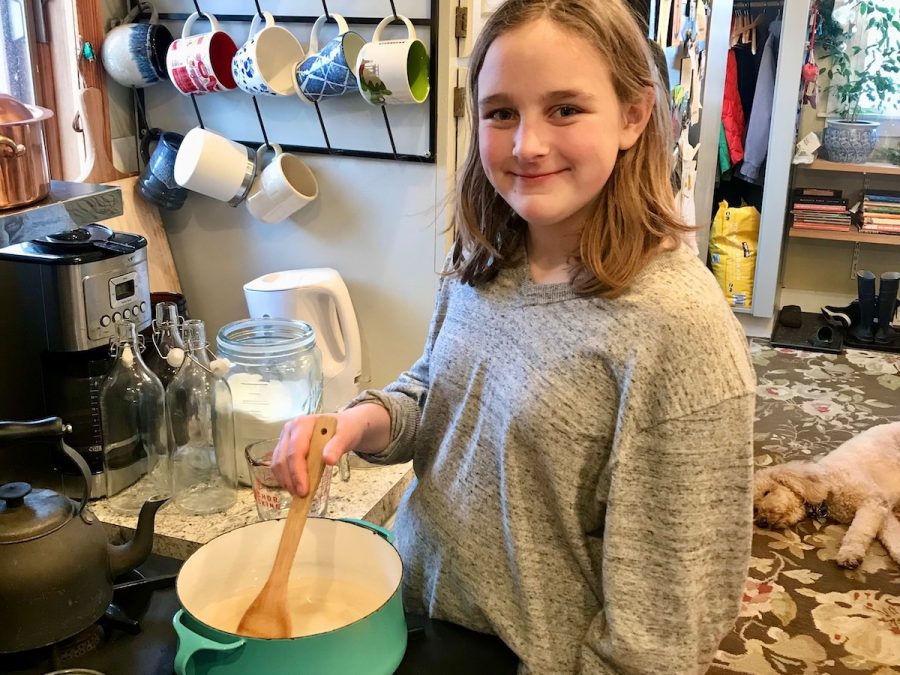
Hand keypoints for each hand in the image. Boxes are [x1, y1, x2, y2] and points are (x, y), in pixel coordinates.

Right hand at [271, 404, 389, 496]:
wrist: (344, 426)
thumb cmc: (345, 430)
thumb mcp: (347, 435)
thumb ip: (338, 446)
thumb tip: (328, 460)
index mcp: (303, 424)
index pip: (296, 451)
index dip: (298, 472)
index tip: (304, 491)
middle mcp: (290, 429)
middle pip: (283, 459)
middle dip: (290, 480)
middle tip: (301, 496)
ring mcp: (285, 438)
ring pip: (277, 463)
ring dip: (286, 481)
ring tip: (298, 494)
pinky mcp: (284, 447)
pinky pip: (279, 465)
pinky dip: (285, 478)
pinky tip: (295, 487)